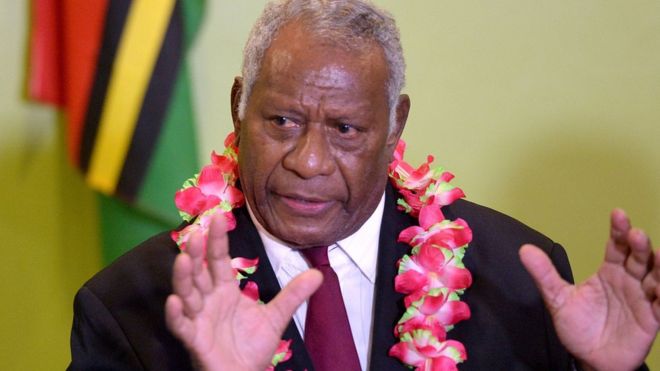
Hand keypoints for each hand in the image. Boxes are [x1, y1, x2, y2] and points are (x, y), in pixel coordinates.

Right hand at [165, 215, 322, 370]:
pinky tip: (173, 301)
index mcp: (225, 289)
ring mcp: (198, 318)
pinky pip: (181, 325)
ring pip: (187, 294)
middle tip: (196, 233)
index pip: (219, 259)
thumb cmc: (252, 346)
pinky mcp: (193, 339)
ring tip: (184, 259)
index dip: (218, 240)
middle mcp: (208, 299)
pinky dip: (175, 314)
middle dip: (197, 253)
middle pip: (200, 272)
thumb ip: (293, 294)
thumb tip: (318, 274)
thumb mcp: (276, 316)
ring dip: (184, 277)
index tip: (218, 217)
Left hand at [520, 209, 658, 370]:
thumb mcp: (557, 299)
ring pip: (655, 277)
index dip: (618, 230)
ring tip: (659, 255)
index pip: (616, 245)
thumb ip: (544, 275)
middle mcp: (628, 280)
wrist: (589, 359)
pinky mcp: (651, 319)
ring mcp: (642, 298)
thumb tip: (525, 250)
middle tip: (636, 235)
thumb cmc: (578, 327)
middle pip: (637, 257)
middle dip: (638, 244)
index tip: (618, 214)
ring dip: (659, 265)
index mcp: (609, 271)